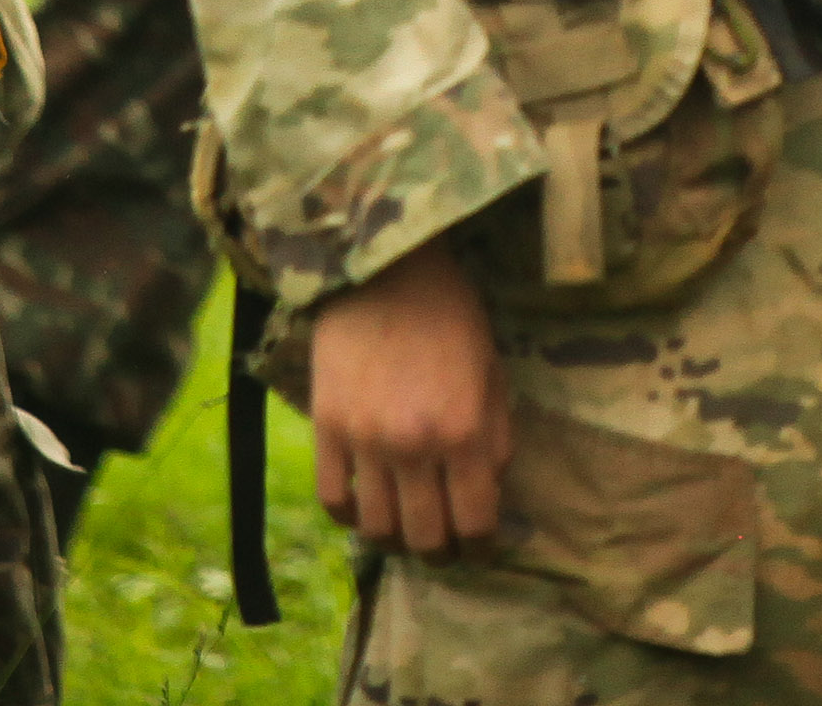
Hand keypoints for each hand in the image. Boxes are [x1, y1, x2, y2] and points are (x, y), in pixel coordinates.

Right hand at [312, 240, 512, 554]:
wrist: (384, 268)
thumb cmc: (450, 314)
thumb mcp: (493, 371)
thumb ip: (496, 438)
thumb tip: (489, 492)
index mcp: (464, 431)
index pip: (474, 522)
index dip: (480, 547)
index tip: (478, 546)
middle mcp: (413, 445)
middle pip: (424, 538)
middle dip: (439, 553)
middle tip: (442, 545)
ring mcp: (364, 441)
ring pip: (376, 529)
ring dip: (394, 539)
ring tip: (403, 528)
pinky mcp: (325, 429)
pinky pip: (333, 500)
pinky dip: (350, 515)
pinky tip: (365, 505)